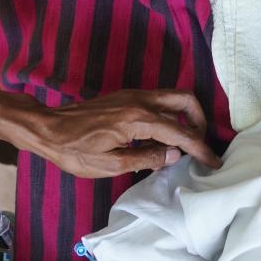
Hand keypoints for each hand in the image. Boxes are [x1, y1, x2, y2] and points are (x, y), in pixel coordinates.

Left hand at [17, 89, 221, 177]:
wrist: (46, 129)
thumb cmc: (74, 151)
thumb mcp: (110, 164)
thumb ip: (146, 158)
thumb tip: (174, 155)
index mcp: (138, 119)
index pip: (181, 133)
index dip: (201, 149)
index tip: (214, 162)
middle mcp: (140, 101)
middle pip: (186, 101)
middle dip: (200, 122)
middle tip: (198, 146)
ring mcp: (133, 96)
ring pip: (173, 98)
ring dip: (185, 119)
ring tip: (179, 147)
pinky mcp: (126, 98)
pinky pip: (158, 103)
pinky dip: (168, 118)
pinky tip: (157, 141)